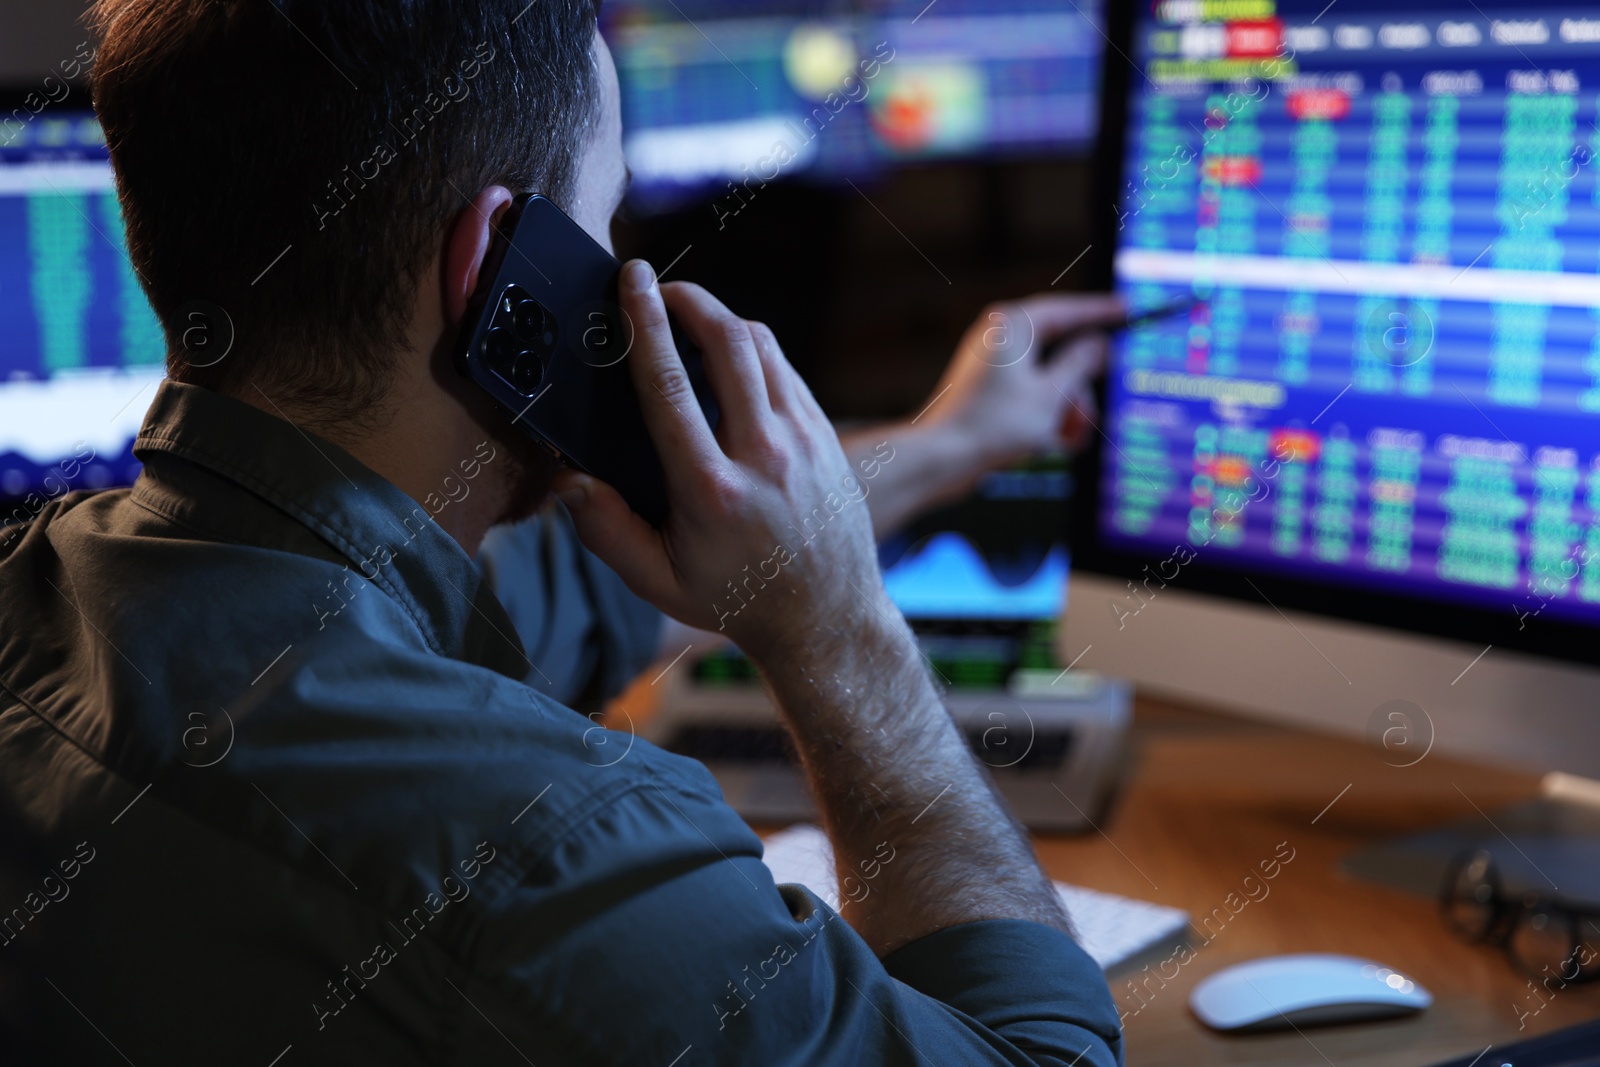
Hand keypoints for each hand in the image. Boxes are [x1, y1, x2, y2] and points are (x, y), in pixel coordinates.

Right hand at [552, 260, 888, 661]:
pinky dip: (753, 348)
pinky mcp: (825, 435)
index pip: (672, 386)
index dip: (646, 324)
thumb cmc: (735, 599)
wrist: (825, 616)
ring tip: (688, 314)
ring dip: (722, 317)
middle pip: (727, 343)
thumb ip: (606, 532)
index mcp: (712, 490)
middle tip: (658, 287)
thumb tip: (566, 479)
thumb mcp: (658, 582)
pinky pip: (785, 368)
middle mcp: (763, 456)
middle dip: (690, 299)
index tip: (631, 281)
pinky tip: (727, 355)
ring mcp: (803, 440)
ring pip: (762, 346)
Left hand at [922, 293, 1124, 467]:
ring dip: (1067, 408)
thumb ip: (1081, 364)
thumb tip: (1098, 344)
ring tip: (1069, 439)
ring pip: (1050, 377)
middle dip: (1080, 389)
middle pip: (1063, 350)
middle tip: (1089, 416)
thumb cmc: (990, 425)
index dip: (1102, 312)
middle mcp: (1001, 338)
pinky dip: (1047, 415)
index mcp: (1013, 326)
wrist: (941, 458)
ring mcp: (994, 364)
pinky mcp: (990, 390)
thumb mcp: (1051, 395)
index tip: (1129, 310)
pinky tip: (1056, 442)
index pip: (1068, 309)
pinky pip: (1031, 393)